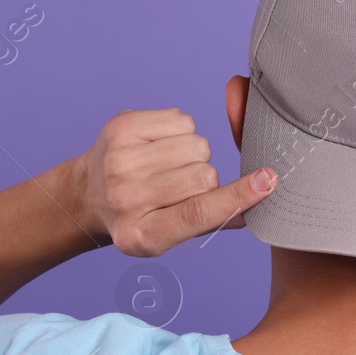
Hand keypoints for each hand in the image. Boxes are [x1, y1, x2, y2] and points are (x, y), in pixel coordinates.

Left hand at [73, 109, 275, 256]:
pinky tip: (161, 144)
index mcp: (141, 235)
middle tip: (182, 184)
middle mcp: (126, 199)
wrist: (87, 194)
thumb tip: (252, 207)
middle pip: (204, 174)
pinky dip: (181, 130)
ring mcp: (119, 160)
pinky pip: (182, 118)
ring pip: (196, 144)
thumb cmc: (138, 216)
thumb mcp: (168, 235)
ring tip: (169, 164)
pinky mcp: (120, 128)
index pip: (198, 213)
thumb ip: (210, 222)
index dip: (237, 196)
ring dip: (194, 152)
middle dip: (205, 176)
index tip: (268, 181)